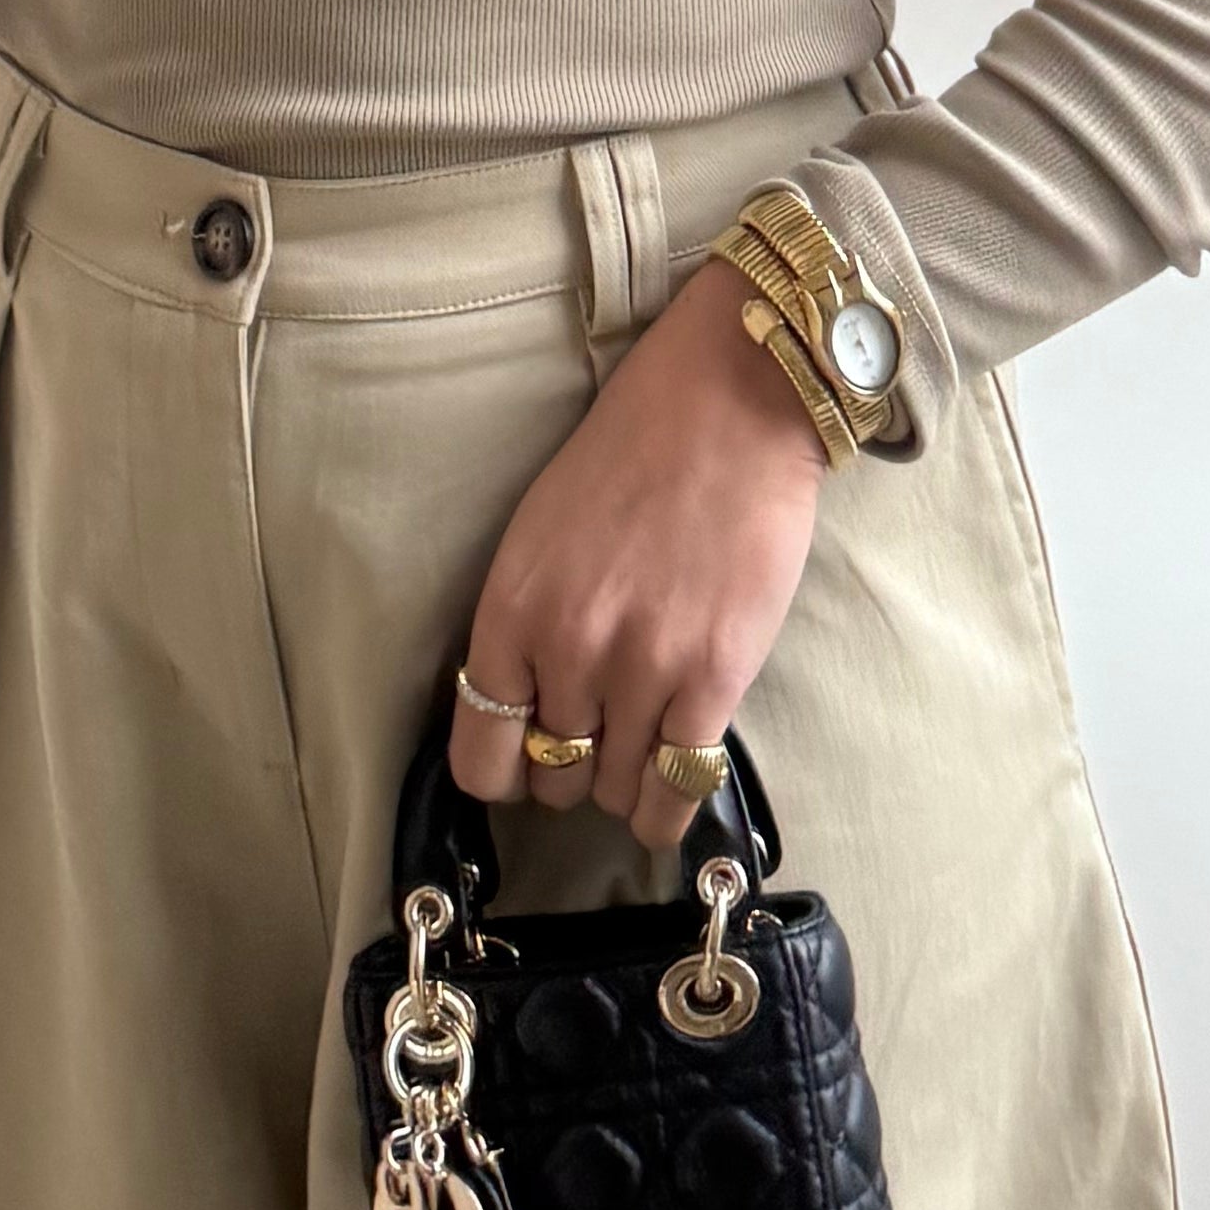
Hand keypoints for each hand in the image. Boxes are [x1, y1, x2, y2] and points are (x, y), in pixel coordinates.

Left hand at [451, 261, 831, 855]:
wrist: (728, 402)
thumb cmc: (632, 452)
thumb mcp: (539, 535)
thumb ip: (526, 626)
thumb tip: (528, 709)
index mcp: (510, 610)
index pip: (481, 756)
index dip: (508, 770)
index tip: (531, 758)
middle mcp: (566, 649)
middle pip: (555, 780)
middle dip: (576, 768)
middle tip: (603, 732)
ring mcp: (642, 668)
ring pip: (619, 791)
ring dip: (629, 779)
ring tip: (648, 739)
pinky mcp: (714, 678)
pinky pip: (678, 790)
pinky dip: (672, 807)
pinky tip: (675, 784)